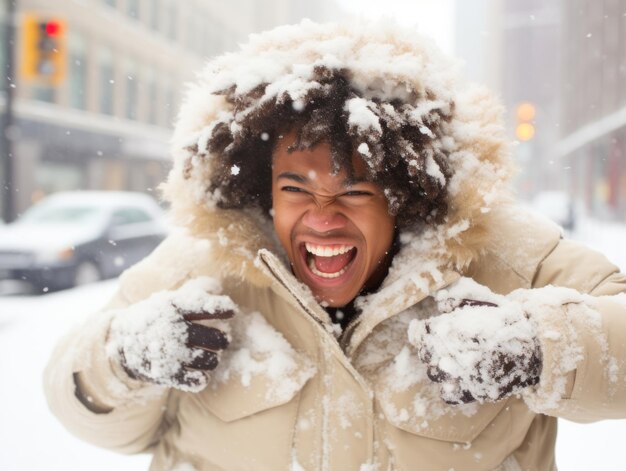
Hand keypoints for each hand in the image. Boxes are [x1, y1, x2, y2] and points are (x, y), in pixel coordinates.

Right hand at [106, 277, 237, 391]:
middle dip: (223, 340)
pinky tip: (200, 373)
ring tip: (211, 355)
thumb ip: (194, 291)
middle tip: (221, 340)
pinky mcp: (164, 374)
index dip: (222, 308)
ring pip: (210, 360)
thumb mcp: (170, 300)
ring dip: (214, 358)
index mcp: (175, 308)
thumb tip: (217, 286)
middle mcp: (172, 329)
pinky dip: (201, 378)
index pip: (205, 306)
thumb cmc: (155, 317)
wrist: (121, 340)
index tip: (232, 311)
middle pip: (215, 338)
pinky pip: (195, 381)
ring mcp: (168, 352)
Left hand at [408, 281, 541, 403]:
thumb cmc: (508, 319)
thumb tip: (439, 301)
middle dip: (432, 351)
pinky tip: (458, 381)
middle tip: (444, 348)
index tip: (430, 332)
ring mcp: (462, 373)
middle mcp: (452, 351)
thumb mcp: (482, 301)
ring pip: (434, 374)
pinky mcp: (475, 391)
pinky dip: (450, 389)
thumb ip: (457, 299)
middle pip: (425, 355)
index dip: (423, 332)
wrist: (537, 345)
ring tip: (451, 364)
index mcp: (450, 328)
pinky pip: (450, 396)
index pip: (421, 333)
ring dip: (439, 369)